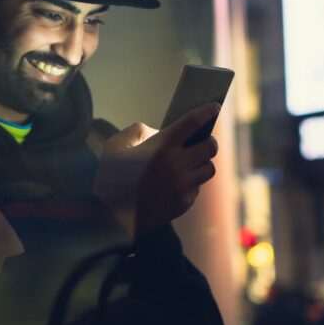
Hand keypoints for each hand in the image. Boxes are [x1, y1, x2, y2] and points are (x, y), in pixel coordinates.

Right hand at [92, 103, 219, 236]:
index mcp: (161, 147)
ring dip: (202, 163)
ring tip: (190, 163)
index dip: (207, 111)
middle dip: (209, 141)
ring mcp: (182, 186)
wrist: (109, 217)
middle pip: (211, 146)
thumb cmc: (110, 178)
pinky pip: (197, 188)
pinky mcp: (184, 203)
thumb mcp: (115, 146)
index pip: (193, 122)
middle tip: (203, 140)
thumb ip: (137, 131)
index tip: (214, 107)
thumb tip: (157, 131)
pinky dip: (190, 183)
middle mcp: (176, 165)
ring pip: (209, 169)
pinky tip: (175, 183)